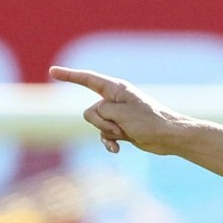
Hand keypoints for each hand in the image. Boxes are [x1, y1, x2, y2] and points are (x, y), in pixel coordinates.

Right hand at [50, 66, 184, 154]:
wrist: (170, 138)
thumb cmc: (149, 122)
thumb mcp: (119, 113)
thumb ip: (100, 111)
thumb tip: (97, 118)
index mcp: (116, 89)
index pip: (87, 79)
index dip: (69, 76)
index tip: (53, 72)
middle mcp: (115, 100)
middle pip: (91, 111)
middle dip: (102, 122)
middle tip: (123, 126)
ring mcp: (117, 115)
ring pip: (97, 125)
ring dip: (109, 132)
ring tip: (127, 133)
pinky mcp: (121, 129)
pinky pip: (104, 135)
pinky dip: (109, 143)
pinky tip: (117, 150)